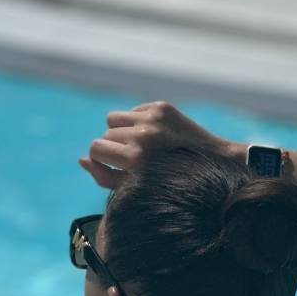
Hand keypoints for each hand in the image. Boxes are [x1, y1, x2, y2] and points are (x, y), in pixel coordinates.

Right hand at [79, 101, 241, 188]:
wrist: (214, 164)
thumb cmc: (171, 184)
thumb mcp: (135, 188)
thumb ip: (104, 177)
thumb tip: (82, 160)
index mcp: (136, 158)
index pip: (96, 148)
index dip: (100, 159)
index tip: (110, 165)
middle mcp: (143, 134)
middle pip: (105, 134)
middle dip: (112, 147)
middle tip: (130, 160)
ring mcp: (153, 117)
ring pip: (114, 118)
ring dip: (120, 131)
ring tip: (137, 145)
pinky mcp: (162, 107)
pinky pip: (133, 110)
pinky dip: (137, 122)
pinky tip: (154, 136)